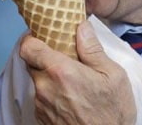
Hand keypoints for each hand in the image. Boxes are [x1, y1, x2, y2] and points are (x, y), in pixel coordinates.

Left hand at [20, 21, 136, 124]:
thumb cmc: (113, 112)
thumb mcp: (114, 75)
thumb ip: (93, 49)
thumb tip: (82, 26)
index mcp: (61, 71)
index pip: (28, 47)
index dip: (32, 38)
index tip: (43, 34)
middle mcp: (45, 88)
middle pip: (31, 63)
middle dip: (45, 57)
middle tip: (65, 57)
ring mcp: (41, 106)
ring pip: (38, 82)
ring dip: (50, 77)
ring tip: (73, 81)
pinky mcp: (42, 119)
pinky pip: (41, 99)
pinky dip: (52, 94)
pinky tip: (72, 98)